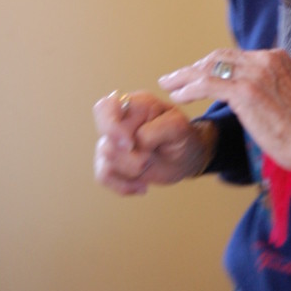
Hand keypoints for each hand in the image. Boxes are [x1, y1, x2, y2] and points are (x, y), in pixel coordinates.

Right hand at [93, 90, 213, 195]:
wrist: (187, 157)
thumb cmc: (184, 136)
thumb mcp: (179, 128)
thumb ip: (157, 129)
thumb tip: (136, 141)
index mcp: (136, 105)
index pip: (105, 107)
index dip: (111, 127)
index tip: (130, 145)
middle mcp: (121, 121)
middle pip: (105, 138)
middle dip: (128, 156)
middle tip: (147, 159)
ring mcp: (114, 141)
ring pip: (105, 158)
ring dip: (131, 170)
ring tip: (149, 165)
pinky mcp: (113, 161)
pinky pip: (103, 175)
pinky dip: (124, 185)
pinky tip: (142, 186)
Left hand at [158, 49, 290, 186]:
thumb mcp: (287, 98)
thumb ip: (270, 89)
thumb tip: (256, 97)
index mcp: (277, 58)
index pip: (235, 56)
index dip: (211, 64)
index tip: (196, 74)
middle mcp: (265, 59)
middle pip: (219, 57)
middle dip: (194, 67)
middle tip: (175, 78)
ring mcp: (255, 72)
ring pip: (209, 68)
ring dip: (184, 76)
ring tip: (168, 84)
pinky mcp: (244, 91)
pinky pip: (207, 84)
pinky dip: (188, 88)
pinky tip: (178, 96)